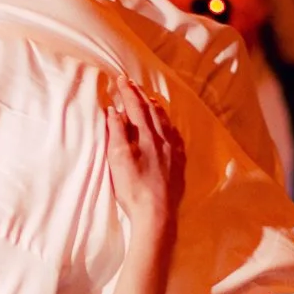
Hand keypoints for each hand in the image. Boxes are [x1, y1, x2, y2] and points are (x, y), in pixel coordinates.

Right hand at [104, 75, 182, 230]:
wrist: (157, 214)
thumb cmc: (133, 189)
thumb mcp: (118, 159)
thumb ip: (117, 132)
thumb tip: (115, 111)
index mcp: (146, 136)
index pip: (135, 107)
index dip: (127, 92)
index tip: (120, 79)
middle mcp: (162, 140)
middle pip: (151, 111)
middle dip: (140, 95)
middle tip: (132, 84)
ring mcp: (173, 152)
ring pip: (165, 123)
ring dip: (156, 109)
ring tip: (150, 100)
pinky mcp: (178, 165)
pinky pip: (176, 138)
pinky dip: (169, 126)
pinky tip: (169, 128)